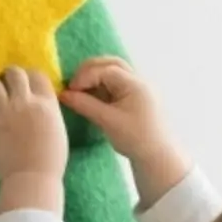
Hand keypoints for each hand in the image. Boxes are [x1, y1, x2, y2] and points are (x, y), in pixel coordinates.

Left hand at [0, 68, 68, 213]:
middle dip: (10, 75)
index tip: (28, 83)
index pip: (37, 75)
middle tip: (8, 84)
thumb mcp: (59, 129)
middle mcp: (23, 102)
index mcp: (45, 103)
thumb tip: (39, 106)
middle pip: (14, 73)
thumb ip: (48, 112)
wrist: (33, 179)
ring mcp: (3, 114)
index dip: (31, 77)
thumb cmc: (52, 159)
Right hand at [61, 58, 189, 203]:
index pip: (105, 70)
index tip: (70, 90)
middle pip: (111, 63)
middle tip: (74, 84)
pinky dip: (103, 85)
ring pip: (115, 71)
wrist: (158, 157)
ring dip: (97, 76)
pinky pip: (118, 83)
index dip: (84, 77)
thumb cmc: (135, 139)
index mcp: (135, 83)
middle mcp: (139, 80)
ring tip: (82, 90)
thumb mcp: (107, 121)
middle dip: (90, 70)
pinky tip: (93, 97)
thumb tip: (63, 94)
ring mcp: (140, 88)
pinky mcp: (138, 97)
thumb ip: (84, 105)